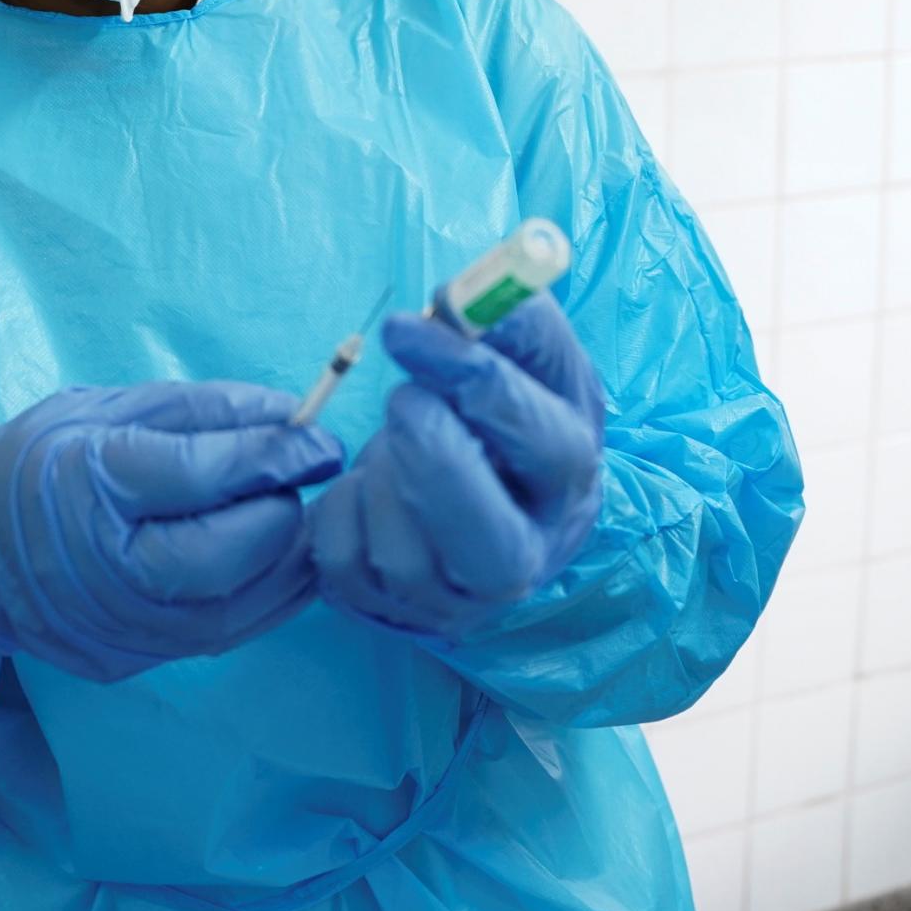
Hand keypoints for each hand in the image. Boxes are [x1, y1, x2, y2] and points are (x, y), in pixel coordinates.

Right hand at [0, 381, 344, 682]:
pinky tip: (279, 559)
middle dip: (281, 512)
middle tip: (300, 477)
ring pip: (236, 607)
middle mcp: (102, 568)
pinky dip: (266, 596)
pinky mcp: (131, 661)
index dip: (272, 455)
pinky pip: (222, 634)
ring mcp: (117, 627)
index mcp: (87, 485)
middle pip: (224, 555)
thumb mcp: (102, 408)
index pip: (200, 475)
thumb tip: (289, 416)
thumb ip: (199, 410)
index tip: (320, 436)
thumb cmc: (31, 462)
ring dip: (286, 559)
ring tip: (296, 513)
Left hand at [308, 297, 605, 639]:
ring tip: (394, 442)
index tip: (406, 328)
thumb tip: (461, 296)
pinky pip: (344, 560)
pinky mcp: (390, 615)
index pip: (543, 445)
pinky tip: (369, 488)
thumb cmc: (510, 422)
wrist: (490, 506)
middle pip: (483, 534)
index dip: (475, 381)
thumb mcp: (535, 369)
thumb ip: (513, 325)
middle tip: (401, 397)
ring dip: (381, 475)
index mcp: (569, 486)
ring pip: (401, 551)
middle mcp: (524, 559)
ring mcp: (456, 602)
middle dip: (429, 455)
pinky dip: (341, 508)